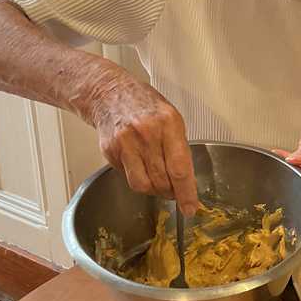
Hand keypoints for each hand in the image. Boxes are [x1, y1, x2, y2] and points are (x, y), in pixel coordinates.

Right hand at [86, 74, 198, 214]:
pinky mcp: (111, 151)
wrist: (109, 93)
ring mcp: (126, 143)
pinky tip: (140, 166)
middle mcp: (146, 134)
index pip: (179, 168)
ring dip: (154, 190)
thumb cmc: (144, 105)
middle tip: (175, 193)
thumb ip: (179, 147)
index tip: (190, 207)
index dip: (186, 193)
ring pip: (142, 184)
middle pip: (161, 180)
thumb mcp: (172, 118)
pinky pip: (127, 177)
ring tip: (158, 183)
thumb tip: (186, 180)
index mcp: (168, 124)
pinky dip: (137, 178)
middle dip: (171, 192)